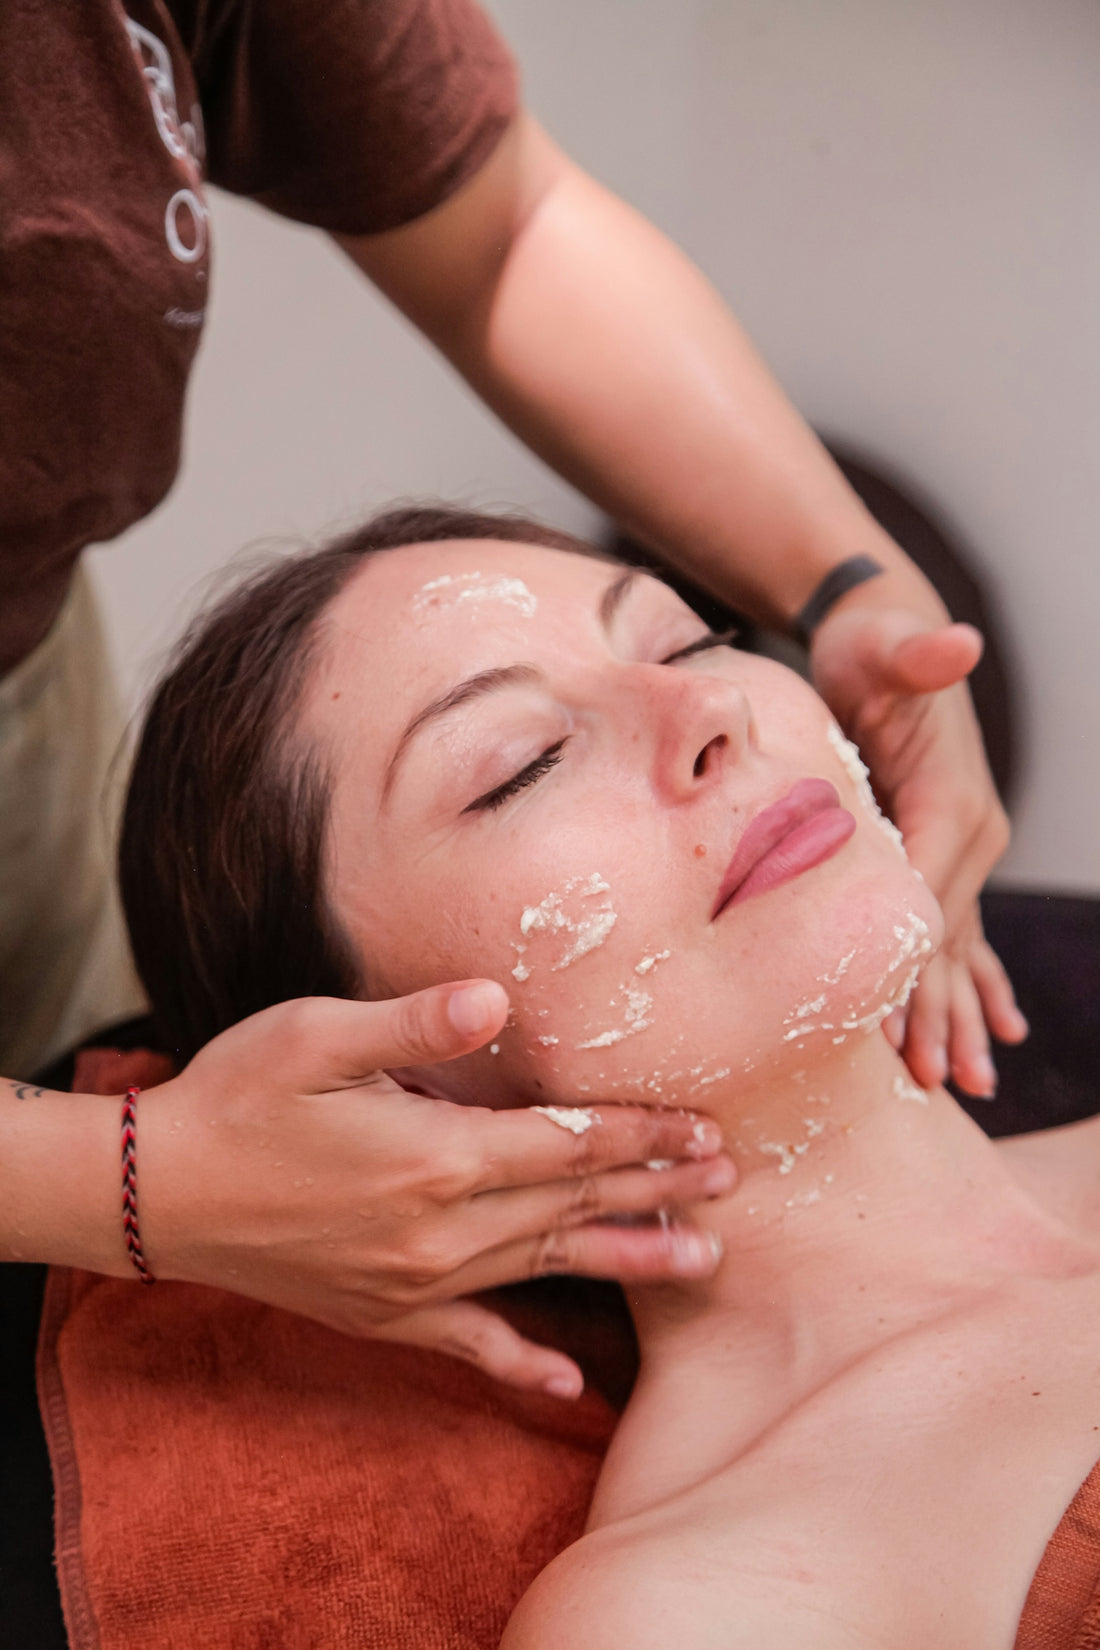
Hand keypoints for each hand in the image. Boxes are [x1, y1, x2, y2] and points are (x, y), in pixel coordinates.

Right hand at [137, 981, 731, 1396]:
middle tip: (731, 1180)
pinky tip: (570, 1384)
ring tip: (699, 1257)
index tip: (705, 1127)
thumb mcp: (317, 1037)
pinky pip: (474, 1345)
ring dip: (628, 1259)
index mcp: (436, 1155)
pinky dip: (524, 1363)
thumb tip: (499, 996)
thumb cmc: (239, 1096)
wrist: (160, 1194)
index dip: (642, 1133)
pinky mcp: (387, 1316)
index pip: (569, 1144)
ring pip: (549, 1271)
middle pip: (576, 1207)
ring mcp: (417, 1283)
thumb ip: (415, 1024)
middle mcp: (442, 1230)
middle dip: (658, 1188)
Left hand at [810, 605, 1027, 1094]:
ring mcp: (961, 846)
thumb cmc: (870, 647)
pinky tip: (985, 1031)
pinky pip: (954, 929)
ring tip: (961, 1082)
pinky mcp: (940, 851)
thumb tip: (956, 643)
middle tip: (935, 1081)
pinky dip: (963, 980)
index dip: (909, 962)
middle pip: (948, 938)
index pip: (929, 896)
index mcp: (953, 802)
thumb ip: (917, 657)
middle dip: (939, 1011)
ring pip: (955, 946)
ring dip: (954, 1014)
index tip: (888, 1025)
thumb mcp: (884, 648)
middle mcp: (970, 832)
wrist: (884, 636)